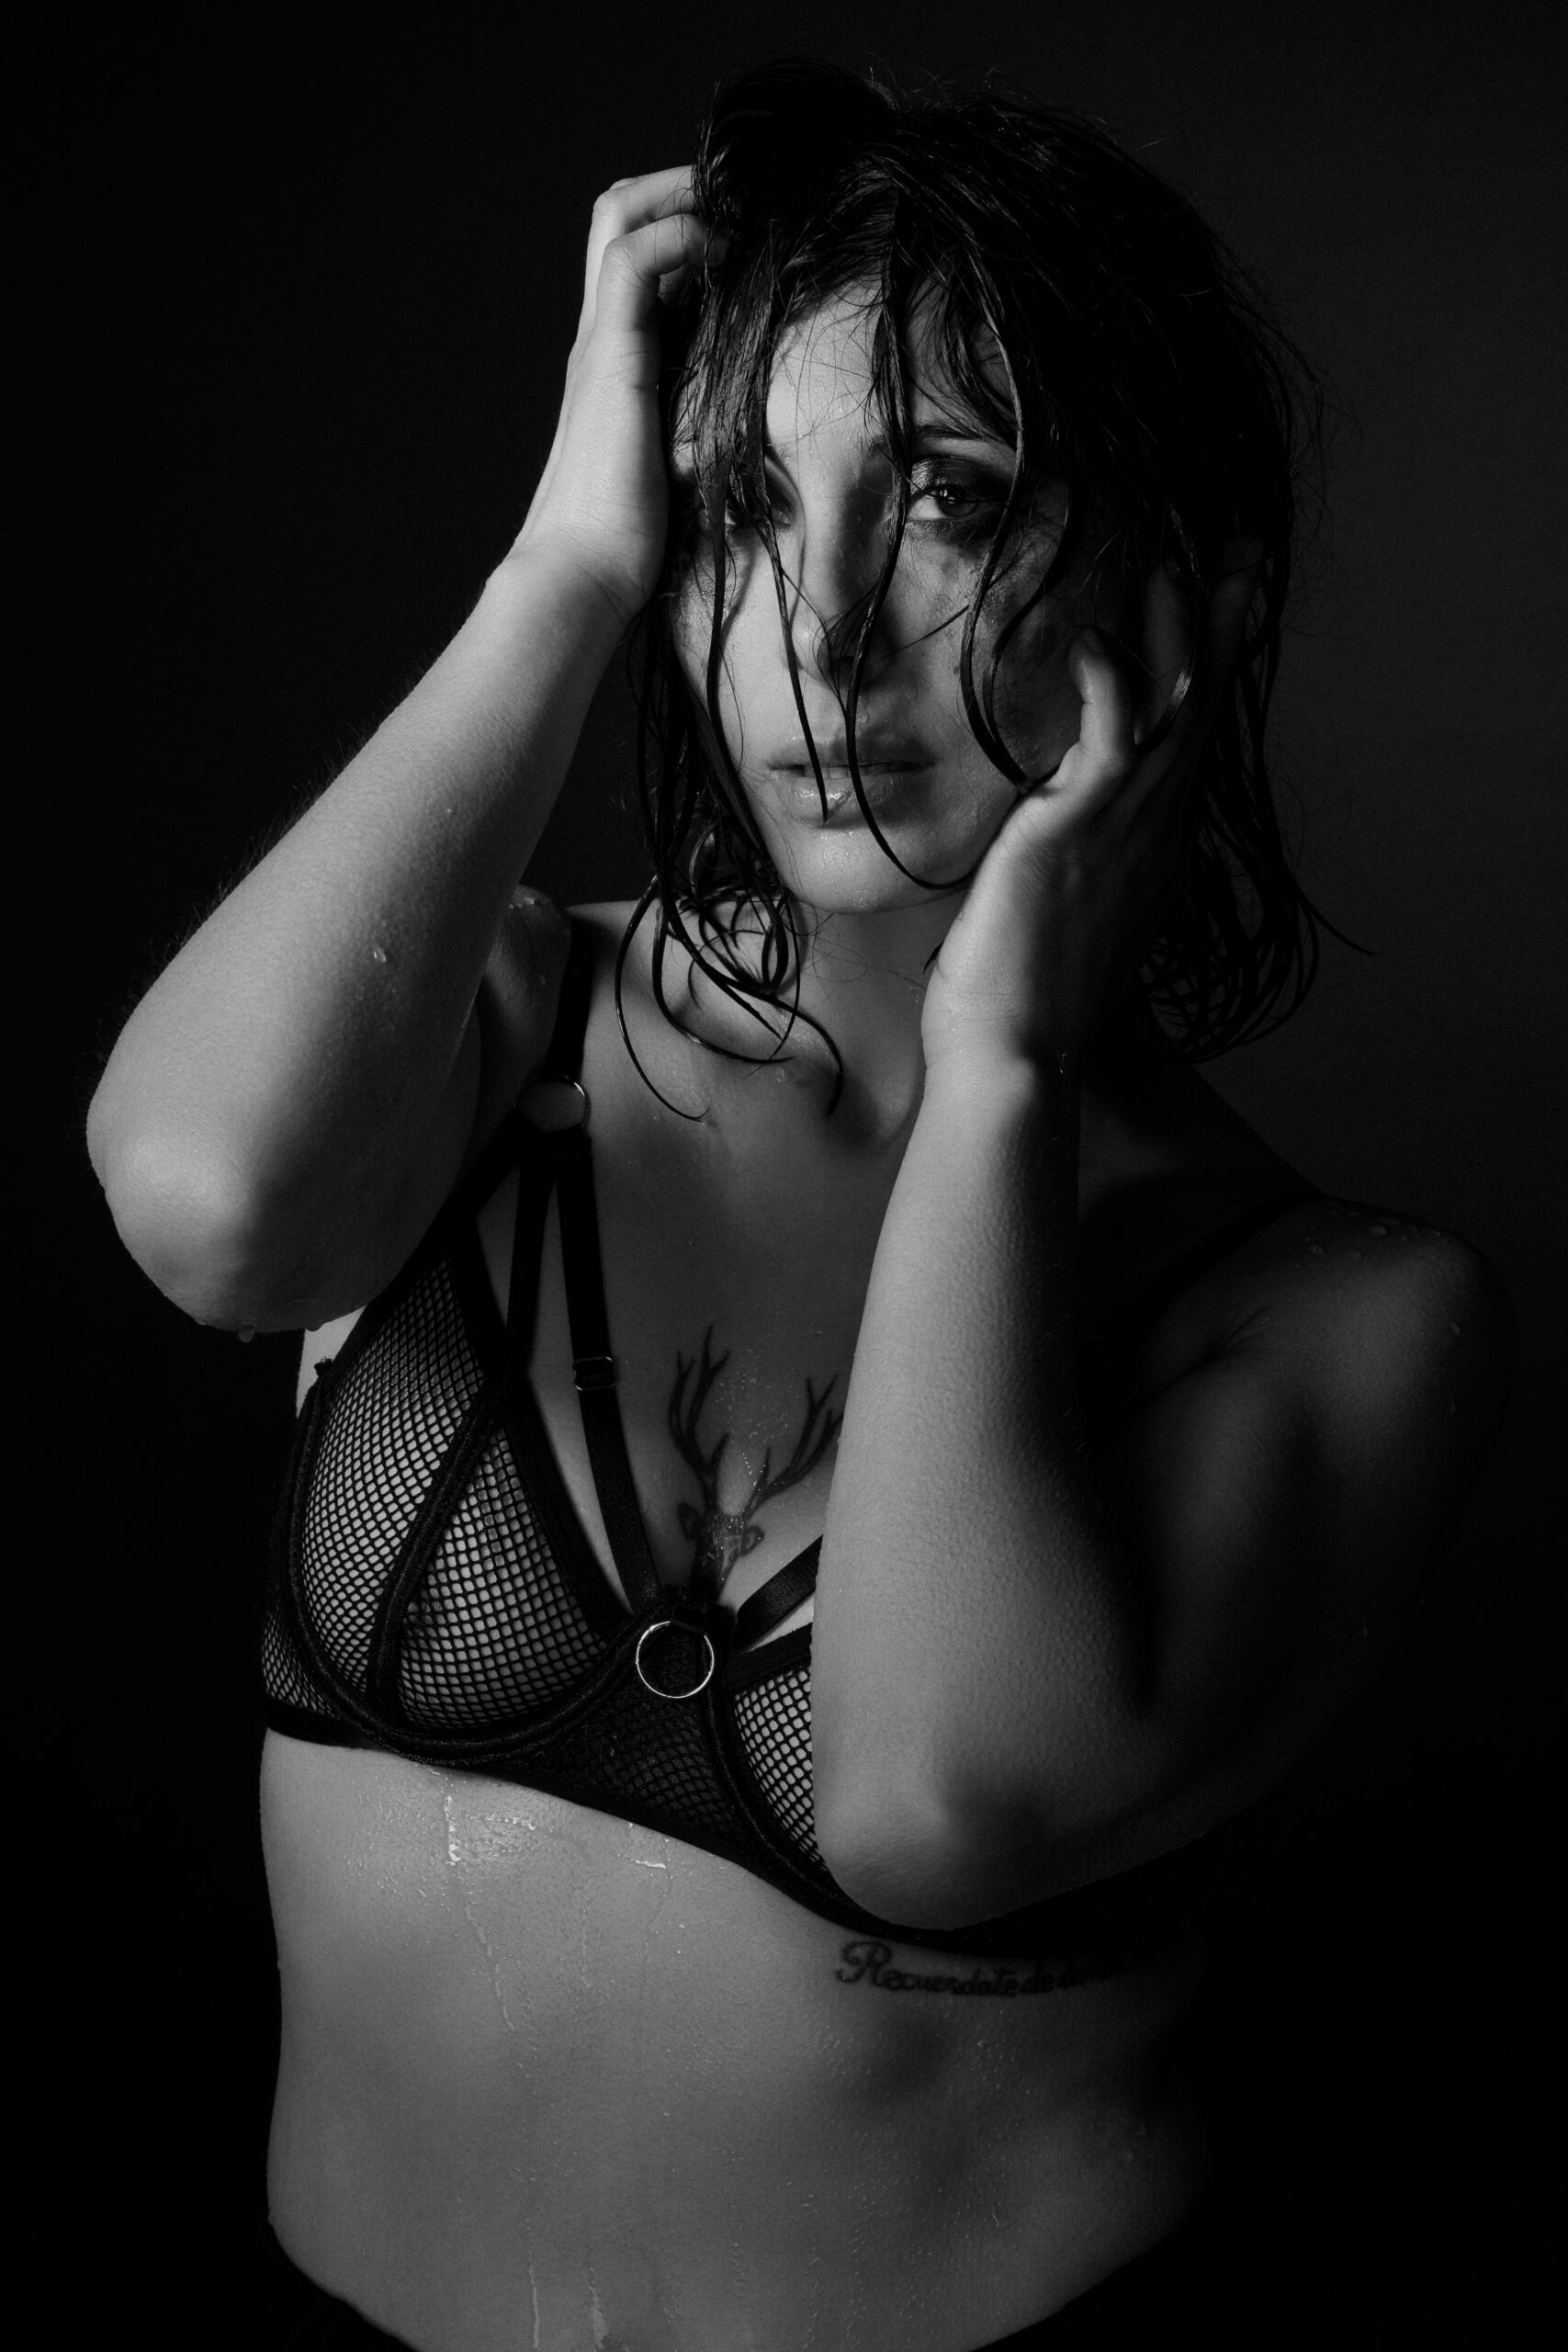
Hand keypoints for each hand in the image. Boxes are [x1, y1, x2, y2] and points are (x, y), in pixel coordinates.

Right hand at [512, 168, 721, 630]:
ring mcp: (600, 345)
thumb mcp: (681, 475)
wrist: (582, 578)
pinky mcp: (611, 358)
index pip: (637, 260)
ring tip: (737, 205)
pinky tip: (723, 252)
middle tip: (739, 194)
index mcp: (616, 367)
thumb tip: (748, 440)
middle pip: (616, 217)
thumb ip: (702, 438)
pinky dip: (678, 235)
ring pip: (619, 218)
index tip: (742, 227)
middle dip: (677, 187)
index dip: (683, 226)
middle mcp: (601, 342)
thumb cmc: (628, 549)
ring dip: (681, 194)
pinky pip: (633, 260)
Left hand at [919, 547, 1261, 1075]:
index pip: (1193, 742)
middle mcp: (1154, 833)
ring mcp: (1124, 829)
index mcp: (1154, 851)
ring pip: (1171, 708)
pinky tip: (1101, 634)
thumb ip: (1071, 869)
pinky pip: (1107, 737)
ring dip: (1177, 631)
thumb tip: (1054, 848)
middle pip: (1202, 707)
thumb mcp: (1062, 918)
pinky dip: (1110, 681)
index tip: (1223, 613)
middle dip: (1224, 624)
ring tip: (1177, 561)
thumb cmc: (1021, 1002)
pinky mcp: (1076, 830)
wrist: (1016, 1054)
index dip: (1212, 672)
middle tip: (1242, 554)